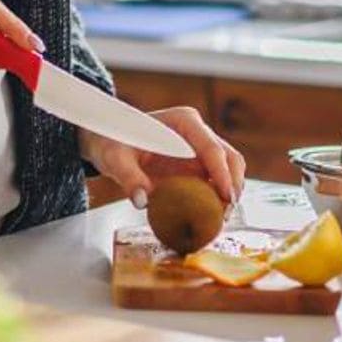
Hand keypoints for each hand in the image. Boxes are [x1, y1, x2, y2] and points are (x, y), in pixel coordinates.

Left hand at [79, 105, 244, 209]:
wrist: (108, 141)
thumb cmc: (112, 142)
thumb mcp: (114, 158)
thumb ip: (128, 177)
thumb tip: (143, 201)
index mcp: (183, 122)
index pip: (212, 148)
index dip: (223, 174)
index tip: (226, 197)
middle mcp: (198, 133)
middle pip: (230, 158)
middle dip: (233, 186)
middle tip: (226, 213)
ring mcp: (200, 149)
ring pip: (229, 170)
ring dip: (229, 194)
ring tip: (219, 219)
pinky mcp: (198, 166)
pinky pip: (216, 182)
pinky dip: (218, 199)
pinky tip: (210, 216)